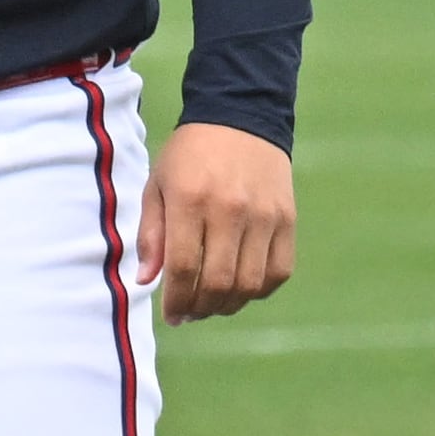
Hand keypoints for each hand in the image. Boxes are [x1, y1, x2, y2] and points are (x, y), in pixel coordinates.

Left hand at [140, 120, 296, 322]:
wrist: (240, 119)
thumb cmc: (189, 155)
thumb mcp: (157, 184)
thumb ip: (151, 233)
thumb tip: (146, 281)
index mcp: (189, 199)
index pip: (184, 266)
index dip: (176, 300)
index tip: (170, 316)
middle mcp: (230, 210)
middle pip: (220, 282)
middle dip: (201, 308)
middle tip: (190, 314)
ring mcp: (264, 217)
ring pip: (251, 284)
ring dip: (229, 306)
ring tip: (212, 306)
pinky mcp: (288, 220)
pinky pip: (279, 272)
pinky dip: (259, 291)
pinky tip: (241, 290)